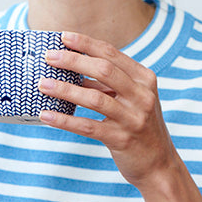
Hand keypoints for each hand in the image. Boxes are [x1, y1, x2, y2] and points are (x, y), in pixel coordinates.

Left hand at [38, 31, 178, 189]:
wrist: (158, 164)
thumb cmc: (138, 125)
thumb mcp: (132, 98)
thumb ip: (109, 83)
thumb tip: (72, 66)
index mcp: (145, 79)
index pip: (112, 54)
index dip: (86, 44)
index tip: (63, 36)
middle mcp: (142, 96)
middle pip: (104, 70)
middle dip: (74, 61)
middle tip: (49, 57)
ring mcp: (133, 118)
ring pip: (94, 98)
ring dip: (65, 90)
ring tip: (42, 85)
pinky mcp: (121, 139)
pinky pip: (87, 126)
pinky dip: (64, 120)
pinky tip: (46, 116)